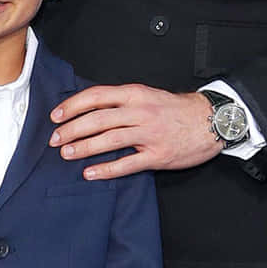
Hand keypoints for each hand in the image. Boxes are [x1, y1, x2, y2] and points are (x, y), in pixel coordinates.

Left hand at [48, 85, 219, 180]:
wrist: (211, 121)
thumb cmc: (176, 110)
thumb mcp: (148, 95)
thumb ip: (123, 101)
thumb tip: (90, 108)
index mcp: (136, 94)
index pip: (96, 96)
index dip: (72, 106)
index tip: (56, 116)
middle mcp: (141, 112)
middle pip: (98, 119)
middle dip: (71, 129)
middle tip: (55, 139)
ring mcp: (150, 134)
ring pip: (109, 139)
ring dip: (84, 147)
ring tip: (67, 154)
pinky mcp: (158, 155)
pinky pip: (127, 163)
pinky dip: (106, 169)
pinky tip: (90, 173)